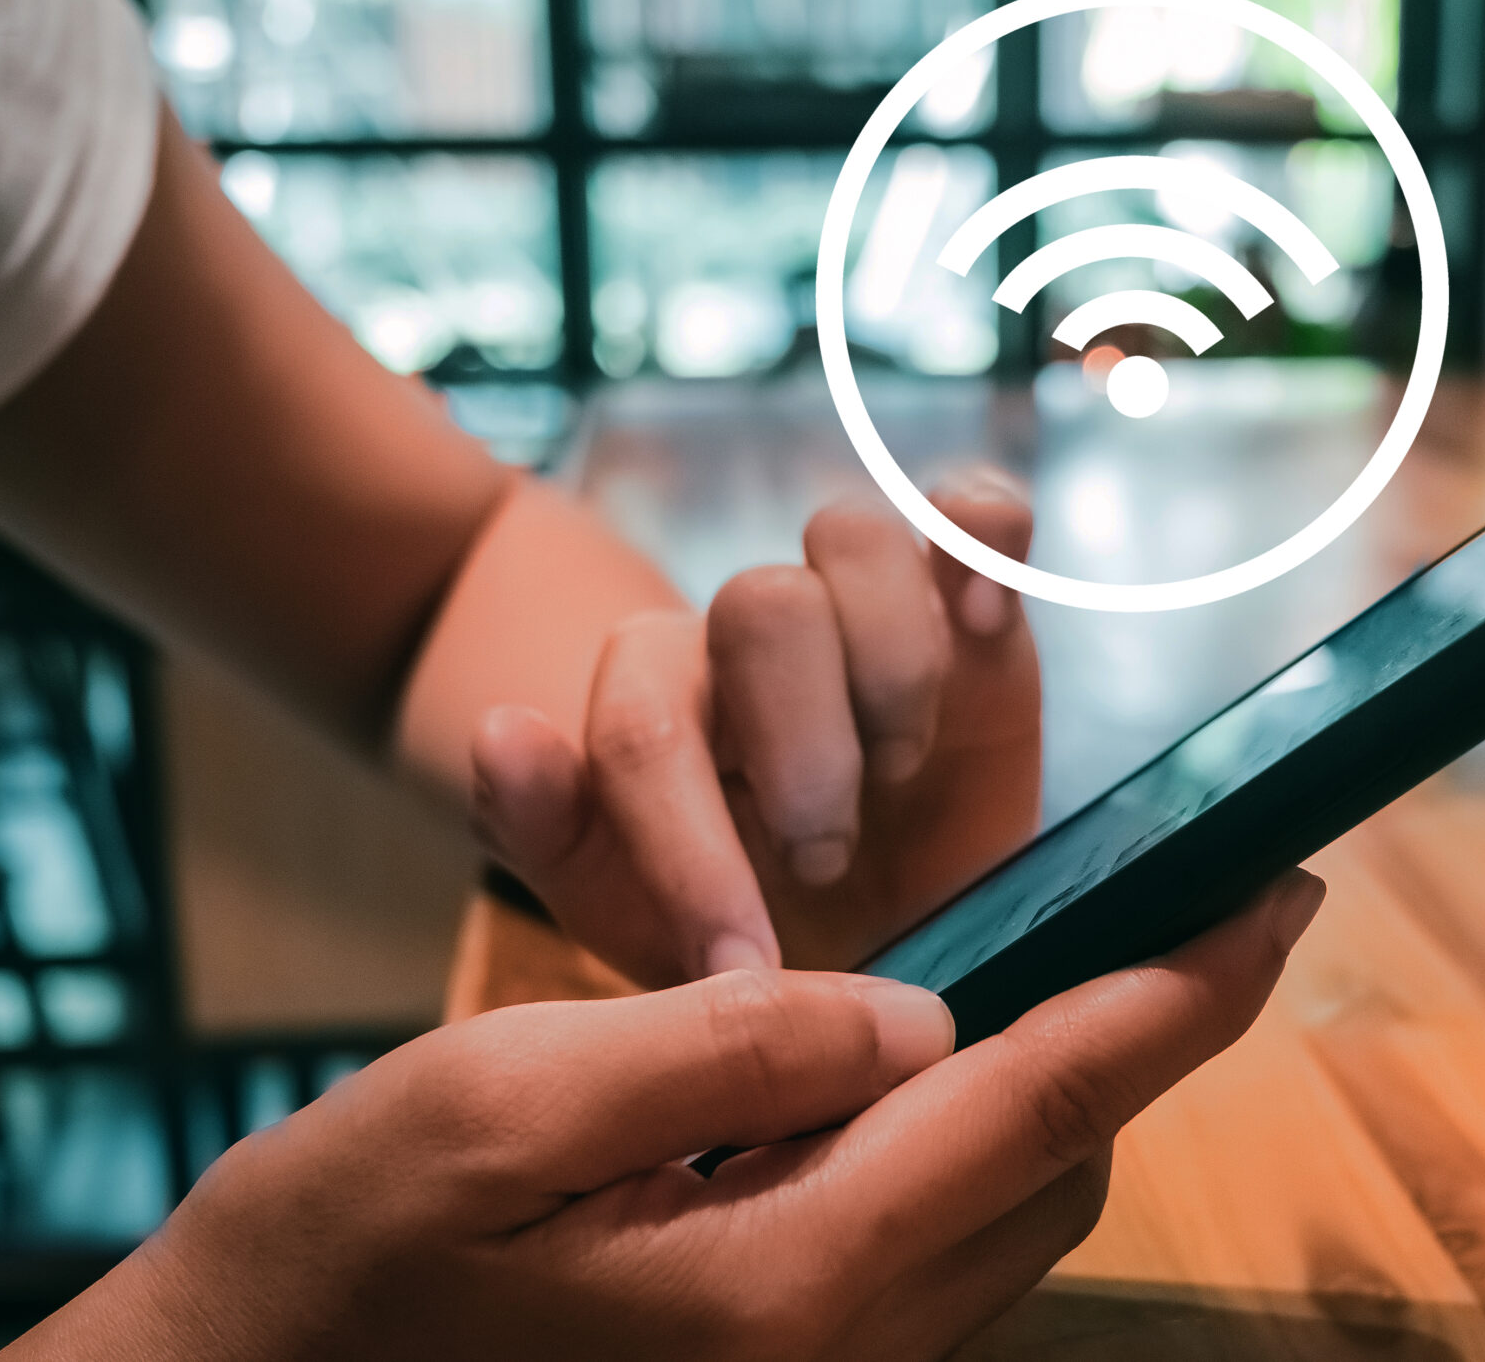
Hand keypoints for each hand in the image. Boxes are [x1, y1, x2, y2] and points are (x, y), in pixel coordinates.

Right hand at [7, 873, 1322, 1361]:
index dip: (1176, 992)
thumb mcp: (499, 1107)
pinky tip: (926, 1067)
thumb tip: (917, 1007)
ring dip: (1061, 1087)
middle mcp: (837, 1354)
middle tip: (1177, 906)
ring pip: (1011, 1217)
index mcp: (786, 1280)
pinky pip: (938, 1250)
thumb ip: (722, 1044)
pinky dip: (974, 1145)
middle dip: (1139, 1033)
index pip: (1042, 1100)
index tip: (1277, 895)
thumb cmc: (340, 1254)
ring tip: (1069, 961)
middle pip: (1056, 1168)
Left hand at [468, 471, 1038, 982]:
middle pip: (759, 607)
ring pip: (853, 539)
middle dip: (802, 749)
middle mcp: (753, 632)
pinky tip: (986, 623)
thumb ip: (549, 828)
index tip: (742, 971)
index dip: (693, 853)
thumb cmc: (752, 933)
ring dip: (891, 663)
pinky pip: (971, 514)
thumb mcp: (634, 916)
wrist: (893, 943)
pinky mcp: (973, 601)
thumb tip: (499, 727)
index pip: (648, 731)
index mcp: (659, 697)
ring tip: (904, 771)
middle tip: (828, 860)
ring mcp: (865, 604)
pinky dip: (982, 538)